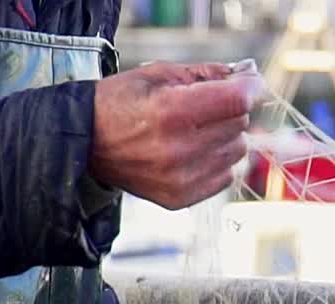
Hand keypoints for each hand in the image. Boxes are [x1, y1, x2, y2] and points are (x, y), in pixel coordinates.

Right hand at [89, 62, 264, 209]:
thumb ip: (206, 74)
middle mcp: (178, 149)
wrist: (84, 144)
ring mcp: (180, 178)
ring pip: (237, 151)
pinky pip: (225, 176)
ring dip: (225, 137)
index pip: (236, 101)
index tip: (250, 82)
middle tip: (206, 105)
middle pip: (239, 124)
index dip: (250, 88)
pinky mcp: (180, 198)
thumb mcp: (157, 74)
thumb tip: (248, 74)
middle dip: (229, 109)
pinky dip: (216, 162)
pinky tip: (192, 152)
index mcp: (170, 111)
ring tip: (194, 130)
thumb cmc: (120, 103)